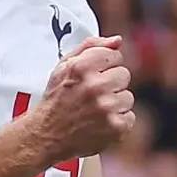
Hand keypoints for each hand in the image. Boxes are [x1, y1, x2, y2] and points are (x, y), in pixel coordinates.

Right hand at [37, 35, 134, 161]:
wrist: (46, 136)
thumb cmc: (56, 99)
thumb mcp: (64, 66)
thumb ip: (90, 46)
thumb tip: (117, 40)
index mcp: (82, 67)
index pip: (115, 55)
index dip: (104, 66)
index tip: (92, 77)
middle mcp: (95, 86)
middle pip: (124, 74)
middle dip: (111, 83)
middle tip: (92, 95)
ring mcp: (107, 108)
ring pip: (128, 96)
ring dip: (114, 103)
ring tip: (94, 110)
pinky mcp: (116, 127)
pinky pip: (129, 117)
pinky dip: (117, 121)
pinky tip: (100, 123)